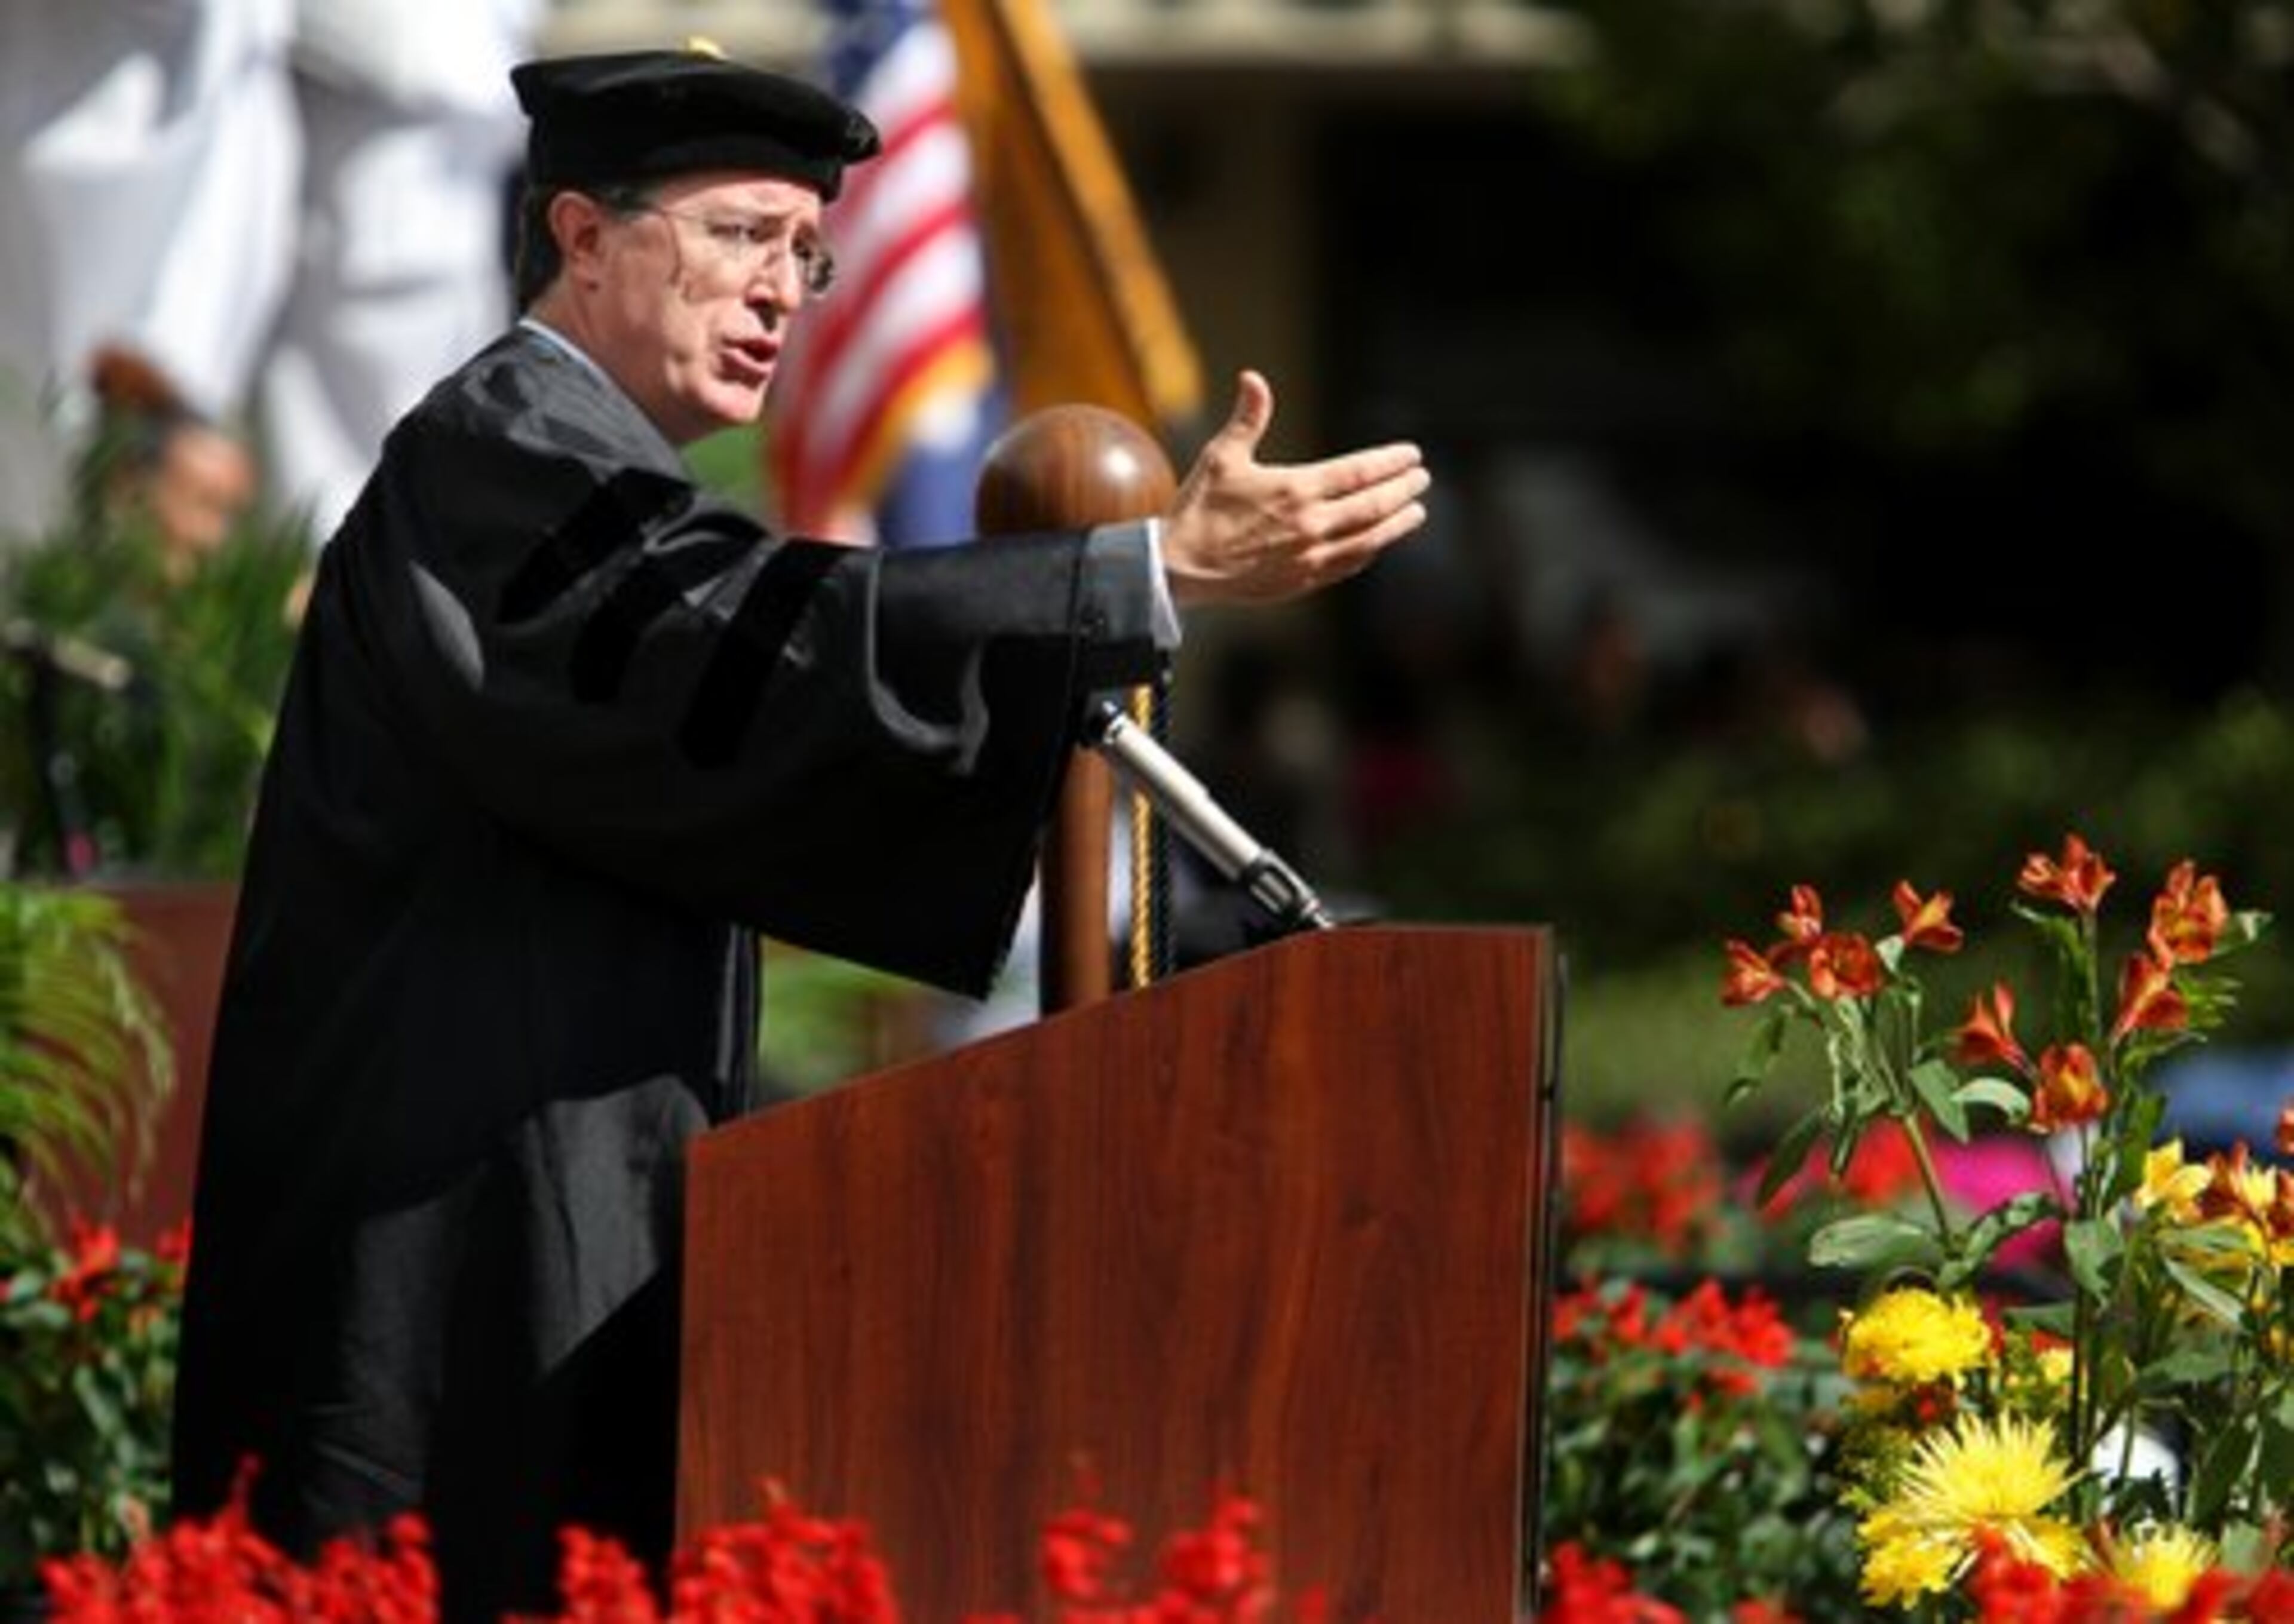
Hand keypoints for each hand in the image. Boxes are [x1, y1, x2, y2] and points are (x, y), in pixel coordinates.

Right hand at [1159, 370, 1428, 608]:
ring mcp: (1309, 557)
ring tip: (1416, 513)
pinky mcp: (1301, 581)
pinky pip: (1348, 566)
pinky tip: (1377, 544)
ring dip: (1397, 525)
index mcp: (1295, 489)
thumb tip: (1253, 377)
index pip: (1359, 472)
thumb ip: (1247, 417)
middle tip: (1422, 480)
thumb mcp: (1221, 456)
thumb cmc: (1199, 508)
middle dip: (1402, 491)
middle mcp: (1310, 525)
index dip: (1390, 463)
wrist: (1179, 568)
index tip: (1412, 455)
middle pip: (1373, 506)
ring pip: (1369, 540)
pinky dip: (1369, 552)